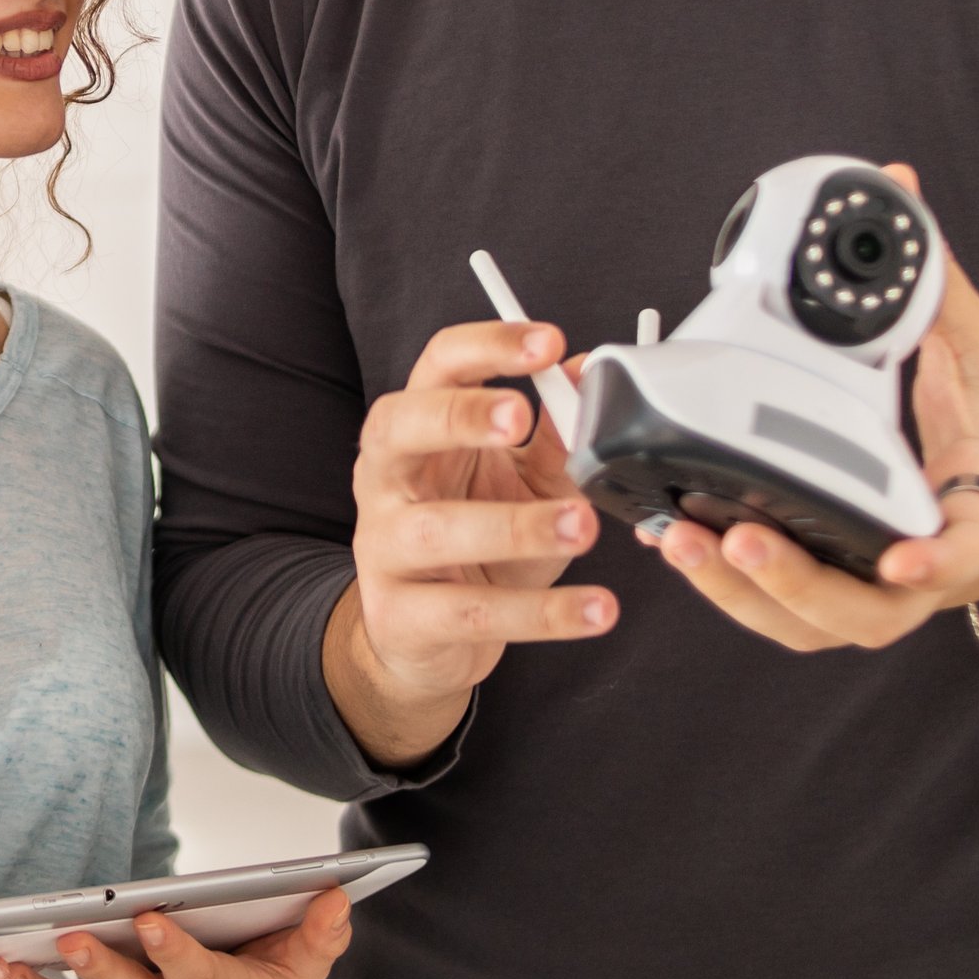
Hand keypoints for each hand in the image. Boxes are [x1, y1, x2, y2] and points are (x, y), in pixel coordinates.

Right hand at [327, 320, 615, 761]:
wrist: (422, 637)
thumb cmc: (477, 544)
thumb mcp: (524, 483)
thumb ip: (557, 437)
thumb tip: (590, 377)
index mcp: (416, 431)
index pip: (437, 368)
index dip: (488, 348)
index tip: (550, 342)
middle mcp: (384, 479)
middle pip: (398, 426)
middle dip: (459, 415)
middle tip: (522, 416)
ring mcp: (384, 547)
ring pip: (436, 529)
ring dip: (514, 526)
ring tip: (583, 525)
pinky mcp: (402, 617)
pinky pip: (471, 613)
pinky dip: (539, 614)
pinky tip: (594, 609)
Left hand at [651, 162, 978, 650]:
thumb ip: (933, 279)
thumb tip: (893, 186)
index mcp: (978, 520)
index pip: (965, 550)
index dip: (937, 562)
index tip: (904, 558)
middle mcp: (925, 573)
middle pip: (862, 614)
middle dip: (794, 583)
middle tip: (738, 536)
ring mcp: (881, 595)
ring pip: (811, 625)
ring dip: (742, 595)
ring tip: (678, 539)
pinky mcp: (841, 593)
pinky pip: (781, 609)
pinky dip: (730, 588)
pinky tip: (674, 541)